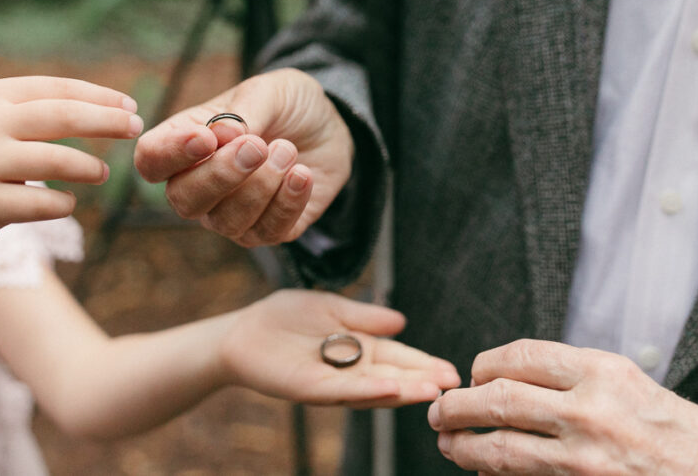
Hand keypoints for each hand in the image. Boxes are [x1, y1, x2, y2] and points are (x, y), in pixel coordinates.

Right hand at [0, 76, 140, 253]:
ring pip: (55, 160)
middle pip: (61, 116)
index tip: (130, 106)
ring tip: (102, 173)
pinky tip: (68, 202)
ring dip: (88, 167)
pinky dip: (62, 203)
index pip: (56, 89)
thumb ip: (35, 112)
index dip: (99, 96)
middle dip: (106, 121)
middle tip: (135, 129)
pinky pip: (39, 203)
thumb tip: (110, 108)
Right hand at [134, 68, 353, 246]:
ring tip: (288, 150)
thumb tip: (222, 134)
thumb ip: (244, 112)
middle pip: (184, 200)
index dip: (171, 154)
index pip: (151, 160)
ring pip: (226, 221)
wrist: (329, 123)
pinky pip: (268, 232)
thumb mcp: (269, 90)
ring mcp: (231, 212)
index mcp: (184, 142)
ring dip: (261, 186)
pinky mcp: (268, 229)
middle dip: (220, 176)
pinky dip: (288, 202)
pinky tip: (303, 174)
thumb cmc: (286, 104)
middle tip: (257, 146)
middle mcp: (199, 184)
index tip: (206, 137)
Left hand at [219, 289, 459, 407]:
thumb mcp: (331, 308)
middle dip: (423, 380)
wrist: (244, 331)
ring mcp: (333, 382)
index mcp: (359, 348)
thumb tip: (401, 321)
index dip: (424, 364)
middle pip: (394, 377)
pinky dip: (369, 389)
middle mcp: (351, 370)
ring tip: (432, 389)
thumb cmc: (285, 317)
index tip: (452, 370)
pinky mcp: (311, 388)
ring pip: (374, 389)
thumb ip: (364, 317)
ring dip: (404, 390)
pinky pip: (344, 390)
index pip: (399, 358)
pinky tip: (392, 387)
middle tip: (453, 383)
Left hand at [427, 339, 697, 473]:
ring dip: (464, 448)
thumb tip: (513, 378)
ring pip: (501, 451)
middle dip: (457, 406)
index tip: (472, 374)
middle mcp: (591, 411)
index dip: (484, 365)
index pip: (518, 357)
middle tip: (440, 411)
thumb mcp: (636, 386)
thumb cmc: (690, 438)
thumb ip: (579, 379)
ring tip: (448, 446)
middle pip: (497, 400)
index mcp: (603, 372)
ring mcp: (585, 461)